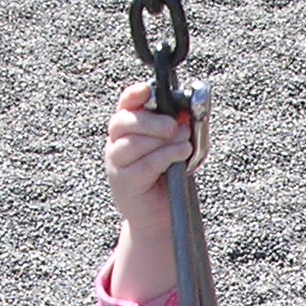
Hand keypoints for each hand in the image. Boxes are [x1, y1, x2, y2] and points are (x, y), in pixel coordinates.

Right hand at [104, 81, 202, 235]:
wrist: (158, 216)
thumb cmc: (167, 178)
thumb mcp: (174, 146)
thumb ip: (179, 128)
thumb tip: (189, 113)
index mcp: (127, 128)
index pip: (125, 104)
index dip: (134, 95)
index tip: (147, 90)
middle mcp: (116, 143)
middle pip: (125, 122)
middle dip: (152, 121)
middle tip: (174, 125)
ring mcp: (116, 163)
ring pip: (135, 143)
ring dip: (164, 140)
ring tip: (185, 142)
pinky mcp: (124, 182)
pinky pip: (146, 163)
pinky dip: (167, 156)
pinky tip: (182, 154)